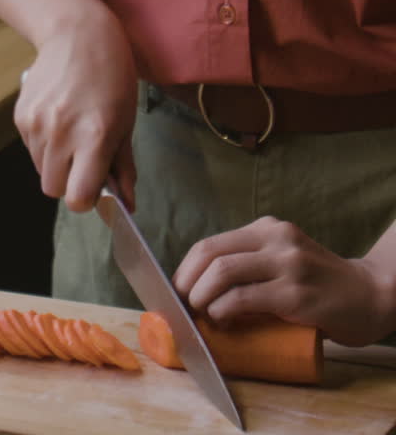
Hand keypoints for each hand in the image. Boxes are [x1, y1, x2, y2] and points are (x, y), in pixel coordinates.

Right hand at [14, 12, 137, 213]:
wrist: (77, 34)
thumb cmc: (111, 75)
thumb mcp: (127, 120)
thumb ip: (123, 166)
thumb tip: (127, 204)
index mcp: (93, 136)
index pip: (78, 197)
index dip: (87, 198)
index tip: (95, 184)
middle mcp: (60, 132)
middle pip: (54, 188)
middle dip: (70, 181)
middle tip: (85, 158)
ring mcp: (36, 123)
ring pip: (40, 169)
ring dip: (56, 162)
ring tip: (72, 131)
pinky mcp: (21, 115)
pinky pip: (30, 148)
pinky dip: (43, 144)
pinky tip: (58, 118)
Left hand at [173, 216, 395, 345]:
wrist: (370, 295)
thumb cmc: (320, 285)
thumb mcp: (283, 260)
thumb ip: (252, 265)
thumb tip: (200, 291)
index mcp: (267, 228)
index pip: (210, 243)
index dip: (186, 269)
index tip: (177, 292)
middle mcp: (276, 238)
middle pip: (211, 253)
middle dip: (187, 283)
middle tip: (183, 307)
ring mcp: (287, 263)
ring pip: (223, 272)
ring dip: (201, 297)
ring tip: (201, 315)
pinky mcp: (297, 293)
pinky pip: (245, 298)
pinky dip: (223, 310)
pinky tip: (221, 320)